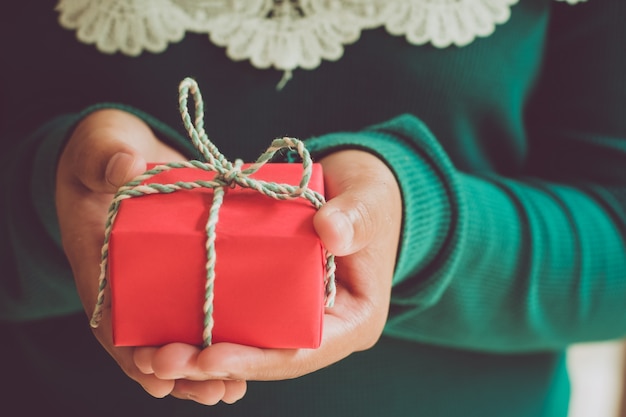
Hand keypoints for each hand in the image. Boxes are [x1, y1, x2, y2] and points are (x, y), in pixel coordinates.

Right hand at [55, 109, 246, 403]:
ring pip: (178, 334)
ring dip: (204, 366)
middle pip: (149, 340)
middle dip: (180, 371)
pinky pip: (202, 309)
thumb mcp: (101, 149)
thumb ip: (106, 158)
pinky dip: (221, 334)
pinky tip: (250, 350)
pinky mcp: (189, 271)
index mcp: (101, 265)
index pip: (110, 320)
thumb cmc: (105, 154)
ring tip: (234, 389)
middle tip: (216, 391)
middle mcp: (130, 285)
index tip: (156, 374)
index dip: (130, 352)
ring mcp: (159, 282)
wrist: (124, 154)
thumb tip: (126, 167)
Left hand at [136, 149, 401, 382]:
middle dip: (214, 363)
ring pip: (246, 341)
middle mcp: (321, 327)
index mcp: (352, 321)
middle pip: (265, 357)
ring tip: (152, 354)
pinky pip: (239, 313)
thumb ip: (357, 217)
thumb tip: (330, 231)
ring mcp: (294, 313)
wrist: (355, 188)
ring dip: (200, 351)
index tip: (210, 357)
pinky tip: (166, 322)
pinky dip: (205, 320)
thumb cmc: (372, 198)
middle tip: (161, 362)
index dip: (256, 359)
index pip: (302, 352)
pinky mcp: (272, 295)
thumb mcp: (371, 203)